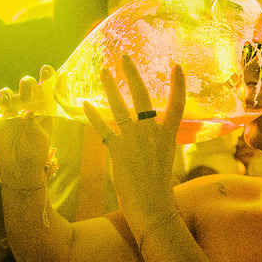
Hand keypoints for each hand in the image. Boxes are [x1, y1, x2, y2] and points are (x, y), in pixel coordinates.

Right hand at [0, 66, 55, 188]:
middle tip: (26, 94)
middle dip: (25, 85)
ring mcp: (11, 112)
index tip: (46, 70)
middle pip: (25, 87)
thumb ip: (33, 126)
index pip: (46, 88)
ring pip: (6, 95)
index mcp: (43, 109)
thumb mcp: (39, 141)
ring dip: (5, 94)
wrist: (20, 170)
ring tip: (5, 99)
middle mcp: (27, 106)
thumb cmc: (36, 154)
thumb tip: (25, 112)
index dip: (47, 76)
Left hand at [82, 56, 182, 227]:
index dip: (178, 84)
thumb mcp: (163, 157)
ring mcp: (135, 140)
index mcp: (169, 134)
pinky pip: (102, 128)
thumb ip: (155, 141)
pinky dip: (92, 116)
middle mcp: (152, 132)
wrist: (152, 205)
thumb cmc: (158, 185)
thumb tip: (147, 131)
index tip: (177, 66)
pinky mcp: (118, 150)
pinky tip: (84, 104)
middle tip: (124, 56)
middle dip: (133, 73)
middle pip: (142, 96)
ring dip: (110, 87)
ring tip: (102, 71)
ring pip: (119, 107)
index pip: (178, 104)